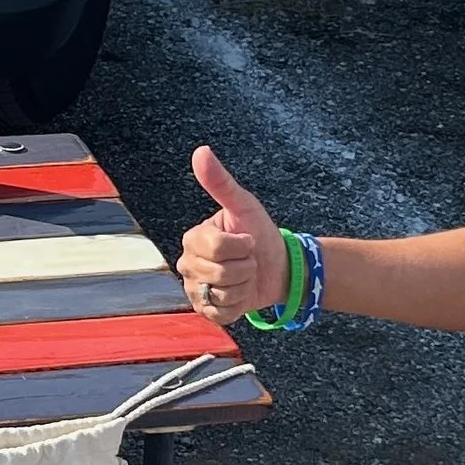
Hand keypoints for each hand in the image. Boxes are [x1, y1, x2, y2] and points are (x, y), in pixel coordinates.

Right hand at [176, 145, 287, 325]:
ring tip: (245, 276)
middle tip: (247, 259)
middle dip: (246, 266)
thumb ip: (220, 182)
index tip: (247, 240)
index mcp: (193, 238)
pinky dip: (239, 305)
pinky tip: (241, 294)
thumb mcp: (244, 205)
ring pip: (223, 294)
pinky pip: (222, 313)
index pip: (217, 247)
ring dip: (244, 285)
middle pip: (221, 272)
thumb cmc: (259, 232)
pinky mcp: (205, 311)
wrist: (278, 266)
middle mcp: (187, 264)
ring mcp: (194, 289)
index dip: (242, 245)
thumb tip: (201, 151)